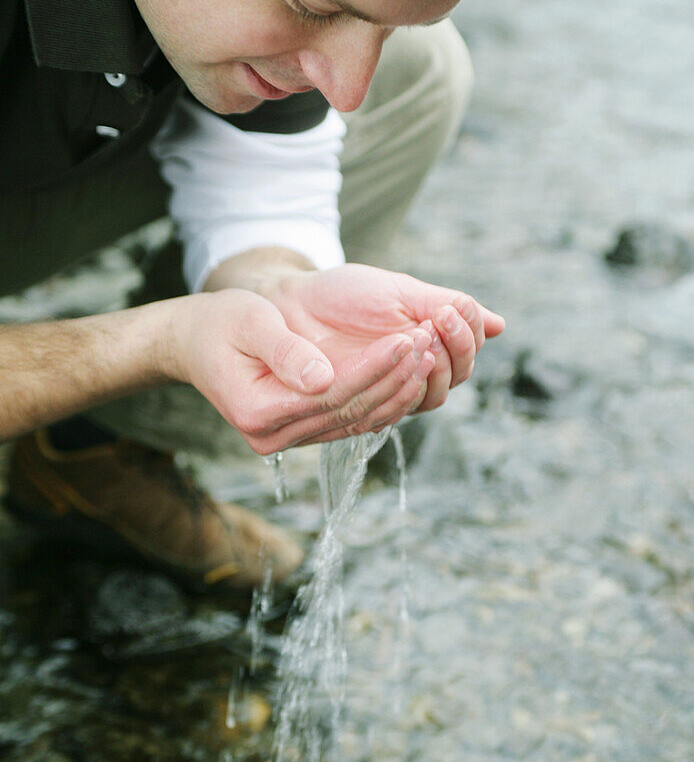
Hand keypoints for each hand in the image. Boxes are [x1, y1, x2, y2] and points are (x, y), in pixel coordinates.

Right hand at [170, 289, 434, 453]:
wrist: (195, 343)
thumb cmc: (220, 324)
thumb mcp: (247, 322)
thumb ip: (284, 351)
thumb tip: (321, 378)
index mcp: (259, 413)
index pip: (332, 394)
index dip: (373, 367)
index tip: (407, 338)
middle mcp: (274, 436)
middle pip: (349, 411)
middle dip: (394, 378)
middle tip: (430, 345)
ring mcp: (289, 439)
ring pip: (356, 422)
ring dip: (397, 391)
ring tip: (429, 357)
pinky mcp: (302, 432)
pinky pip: (350, 422)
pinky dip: (383, 400)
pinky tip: (410, 375)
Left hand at [264, 263, 505, 412]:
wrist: (291, 302)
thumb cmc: (344, 294)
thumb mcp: (399, 292)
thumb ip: (447, 306)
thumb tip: (501, 324)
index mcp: (430, 347)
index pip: (468, 353)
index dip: (467, 335)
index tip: (448, 310)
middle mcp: (414, 375)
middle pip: (454, 378)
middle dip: (451, 349)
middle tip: (431, 321)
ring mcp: (388, 393)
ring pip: (428, 397)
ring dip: (427, 368)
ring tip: (413, 338)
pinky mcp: (360, 408)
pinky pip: (390, 410)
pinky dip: (398, 387)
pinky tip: (393, 362)